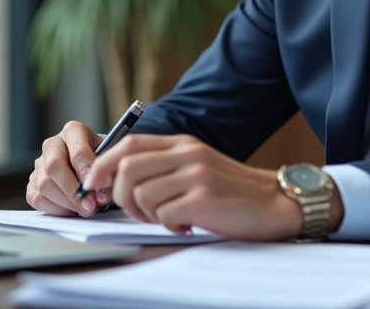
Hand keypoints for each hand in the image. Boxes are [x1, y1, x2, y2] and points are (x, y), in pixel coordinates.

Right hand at [26, 121, 112, 216]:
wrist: (90, 162)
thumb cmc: (101, 158)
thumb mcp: (109, 158)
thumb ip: (107, 174)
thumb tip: (100, 196)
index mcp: (73, 131)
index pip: (78, 152)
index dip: (88, 173)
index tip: (99, 190)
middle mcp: (53, 144)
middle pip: (54, 167)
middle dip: (74, 191)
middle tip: (90, 206)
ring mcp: (39, 162)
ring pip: (44, 185)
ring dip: (66, 202)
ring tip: (85, 209)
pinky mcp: (32, 181)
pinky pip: (37, 198)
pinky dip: (55, 208)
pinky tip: (71, 209)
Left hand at [83, 133, 343, 240]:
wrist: (275, 202)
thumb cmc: (232, 191)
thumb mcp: (197, 167)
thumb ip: (164, 166)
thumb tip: (117, 179)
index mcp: (183, 143)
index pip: (129, 144)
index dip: (103, 164)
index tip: (94, 185)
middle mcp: (188, 154)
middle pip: (127, 168)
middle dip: (121, 196)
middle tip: (139, 212)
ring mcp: (196, 175)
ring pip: (141, 194)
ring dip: (146, 215)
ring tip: (169, 218)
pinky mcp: (204, 199)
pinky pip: (164, 215)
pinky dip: (169, 225)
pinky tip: (187, 224)